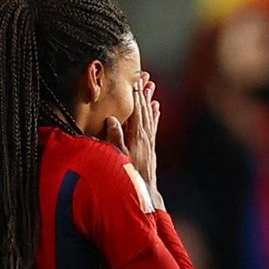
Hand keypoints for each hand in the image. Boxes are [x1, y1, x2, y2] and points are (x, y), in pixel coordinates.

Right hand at [103, 72, 161, 203]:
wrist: (144, 191)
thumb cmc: (128, 175)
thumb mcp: (117, 156)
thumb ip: (114, 137)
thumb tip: (111, 119)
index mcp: (137, 136)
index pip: (136, 111)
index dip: (135, 95)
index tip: (134, 80)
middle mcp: (146, 136)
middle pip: (145, 109)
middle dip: (143, 92)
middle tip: (144, 76)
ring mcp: (149, 141)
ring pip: (150, 115)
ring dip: (150, 100)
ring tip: (151, 85)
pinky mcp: (151, 146)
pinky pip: (153, 126)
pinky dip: (155, 114)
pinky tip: (157, 106)